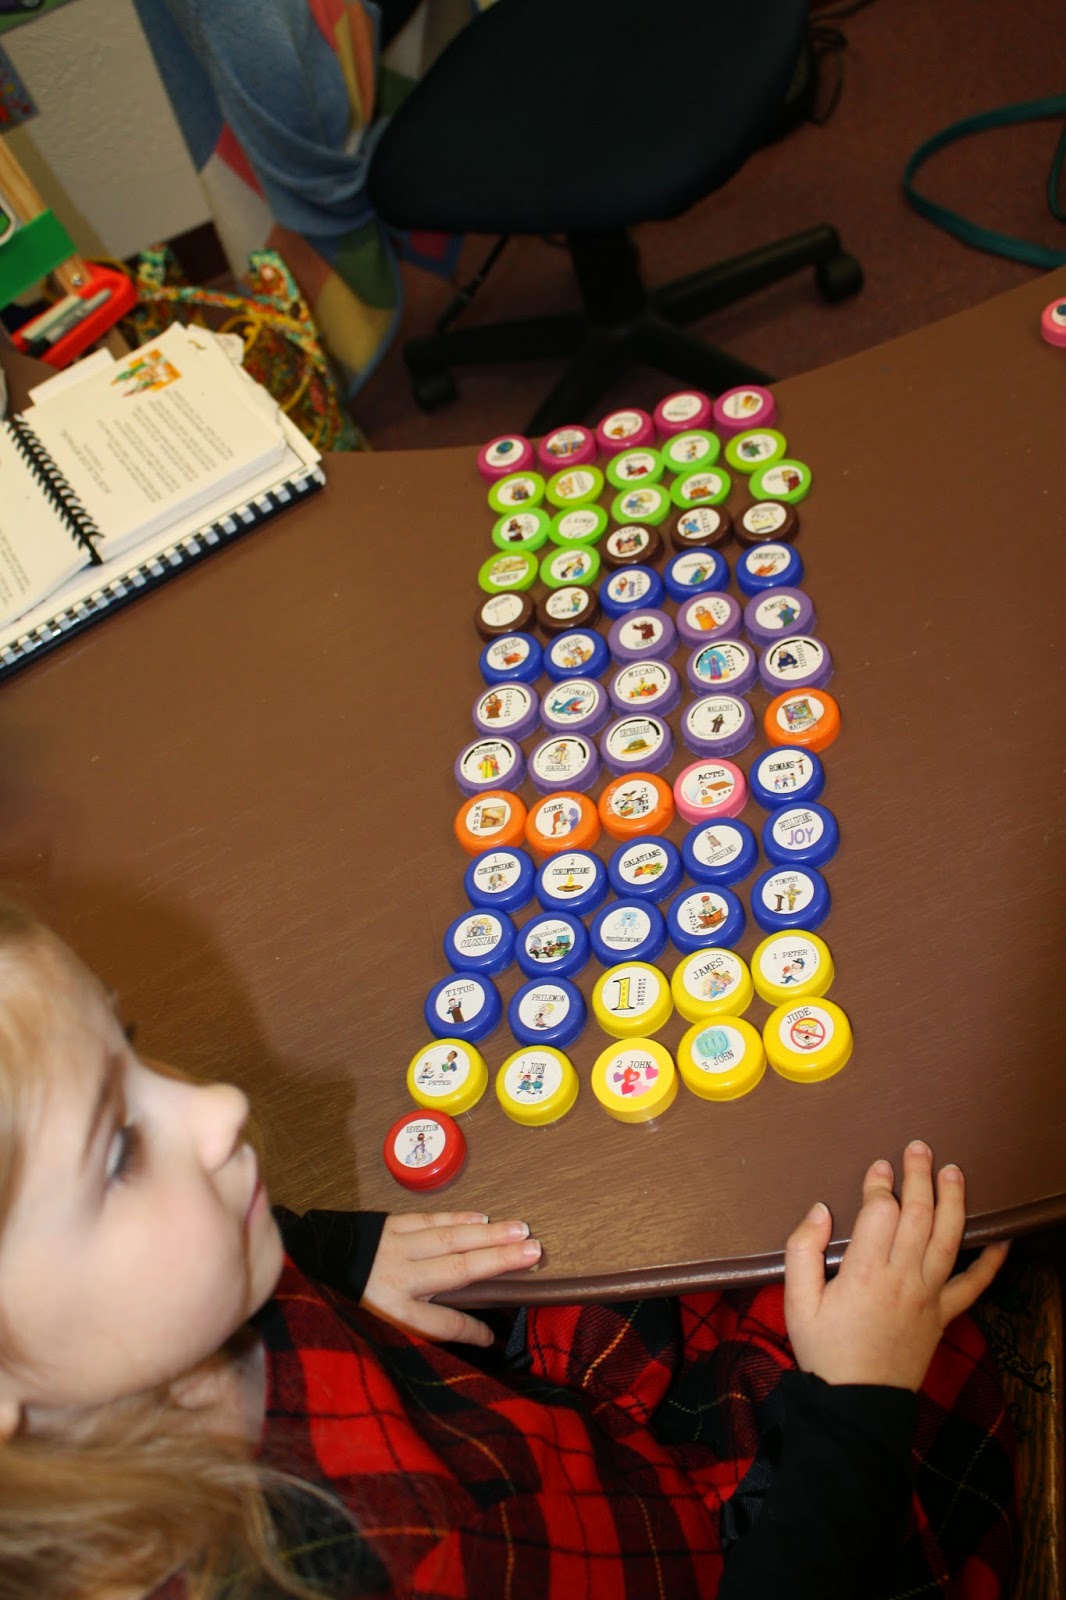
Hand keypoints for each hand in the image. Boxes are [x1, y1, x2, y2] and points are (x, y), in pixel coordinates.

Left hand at [361, 1211, 541, 1346]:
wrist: (313, 1262)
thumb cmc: (349, 1300)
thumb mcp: (376, 1327)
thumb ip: (417, 1327)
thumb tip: (466, 1336)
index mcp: (393, 1311)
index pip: (442, 1326)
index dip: (470, 1332)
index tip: (493, 1337)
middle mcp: (398, 1277)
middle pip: (458, 1270)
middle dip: (498, 1261)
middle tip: (535, 1252)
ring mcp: (395, 1247)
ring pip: (450, 1238)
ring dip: (488, 1234)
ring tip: (521, 1230)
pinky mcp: (390, 1224)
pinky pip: (431, 1220)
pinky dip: (459, 1218)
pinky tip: (483, 1219)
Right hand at [784, 1140, 1008, 1390]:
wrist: (858, 1405)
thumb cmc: (824, 1352)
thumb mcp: (796, 1302)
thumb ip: (802, 1251)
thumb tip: (820, 1210)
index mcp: (865, 1273)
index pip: (881, 1212)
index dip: (880, 1183)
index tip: (878, 1165)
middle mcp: (903, 1278)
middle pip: (919, 1215)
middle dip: (920, 1177)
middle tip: (919, 1148)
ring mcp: (928, 1296)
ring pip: (948, 1239)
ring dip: (954, 1201)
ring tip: (955, 1171)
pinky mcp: (943, 1315)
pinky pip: (974, 1286)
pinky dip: (991, 1262)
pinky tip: (1001, 1238)